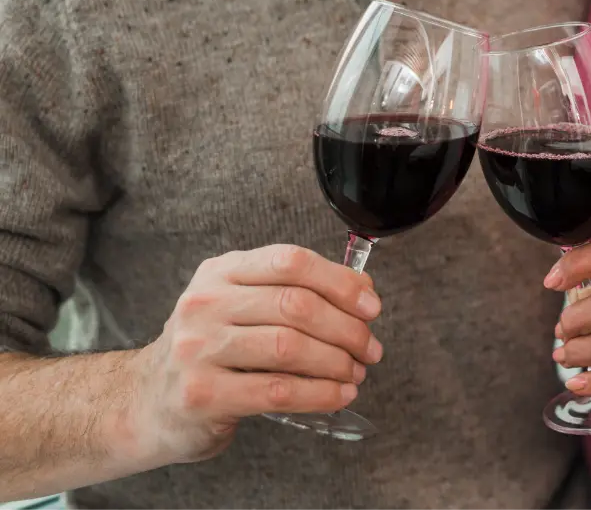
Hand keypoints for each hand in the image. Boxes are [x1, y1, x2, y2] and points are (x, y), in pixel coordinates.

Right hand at [125, 245, 382, 463]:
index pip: (290, 261)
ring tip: (356, 373)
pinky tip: (339, 395)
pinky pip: (278, 392)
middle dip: (347, 328)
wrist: (146, 401)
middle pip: (295, 305)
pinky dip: (320, 394)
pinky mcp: (202, 394)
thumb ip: (296, 292)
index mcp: (221, 272)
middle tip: (370, 348)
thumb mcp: (242, 307)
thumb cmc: (209, 351)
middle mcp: (205, 303)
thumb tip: (363, 290)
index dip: (340, 282)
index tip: (371, 307)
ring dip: (337, 363)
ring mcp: (198, 349)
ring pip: (289, 348)